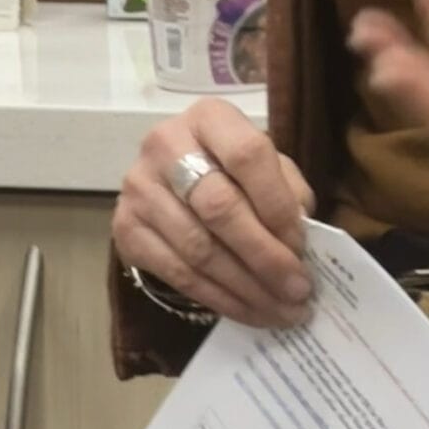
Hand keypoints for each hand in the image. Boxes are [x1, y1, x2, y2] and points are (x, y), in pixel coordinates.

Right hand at [112, 98, 316, 329]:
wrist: (173, 178)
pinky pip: (177, 274)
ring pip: (199, 249)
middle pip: (220, 207)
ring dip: (246, 288)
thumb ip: (287, 191)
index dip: (278, 205)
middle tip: (298, 291)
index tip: (302, 247)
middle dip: (265, 257)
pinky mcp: (126, 228)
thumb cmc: (232, 169)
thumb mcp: (267, 164)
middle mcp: (166, 144)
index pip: (248, 156)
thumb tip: (301, 238)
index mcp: (210, 117)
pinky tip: (248, 311)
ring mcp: (140, 187)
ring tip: (281, 311)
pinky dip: (219, 298)